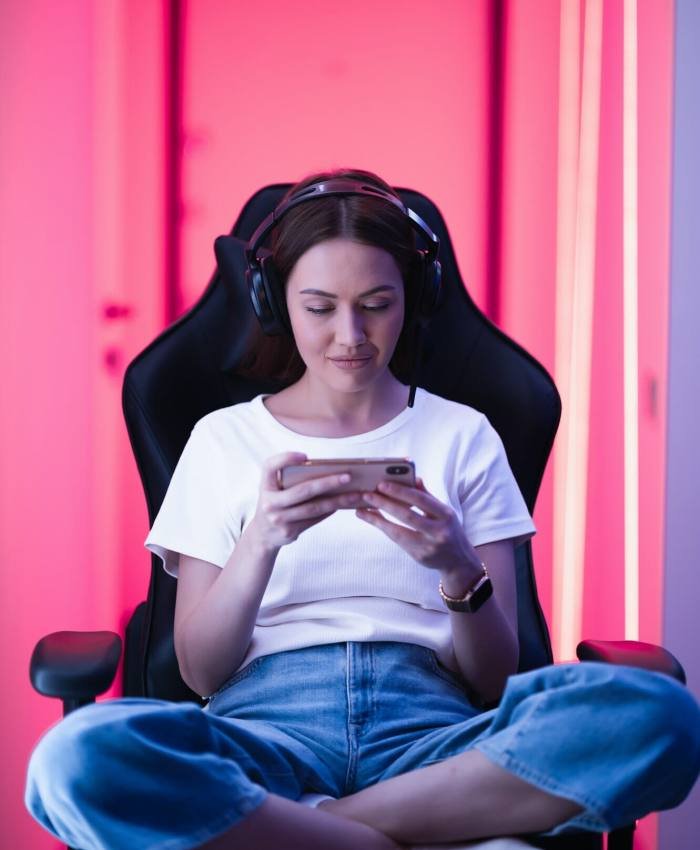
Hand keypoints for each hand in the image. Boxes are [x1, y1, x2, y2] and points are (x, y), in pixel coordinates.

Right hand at [250, 452, 366, 552]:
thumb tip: (326, 471)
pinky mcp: (289, 531)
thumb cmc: (275, 503)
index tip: (305, 456)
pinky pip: (315, 519)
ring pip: (314, 507)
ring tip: (355, 494)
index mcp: (265, 486)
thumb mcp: (273, 489)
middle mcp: (269, 502)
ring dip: (337, 500)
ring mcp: (279, 519)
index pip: (270, 467)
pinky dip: (330, 510)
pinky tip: (344, 504)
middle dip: (328, 482)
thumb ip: (288, 478)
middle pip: (303, 490)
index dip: (285, 459)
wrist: (263, 535)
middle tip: (347, 476)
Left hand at [356, 478, 481, 577]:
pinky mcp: (420, 556)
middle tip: (367, 495)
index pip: (421, 500)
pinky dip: (384, 529)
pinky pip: (397, 541)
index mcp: (446, 515)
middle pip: (408, 516)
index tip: (382, 484)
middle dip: (385, 504)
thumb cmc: (447, 529)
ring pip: (399, 532)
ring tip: (362, 509)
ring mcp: (429, 546)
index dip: (401, 492)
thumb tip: (414, 478)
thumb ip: (427, 496)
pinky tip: (373, 520)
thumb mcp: (443, 512)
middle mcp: (440, 531)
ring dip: (378, 519)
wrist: (459, 560)